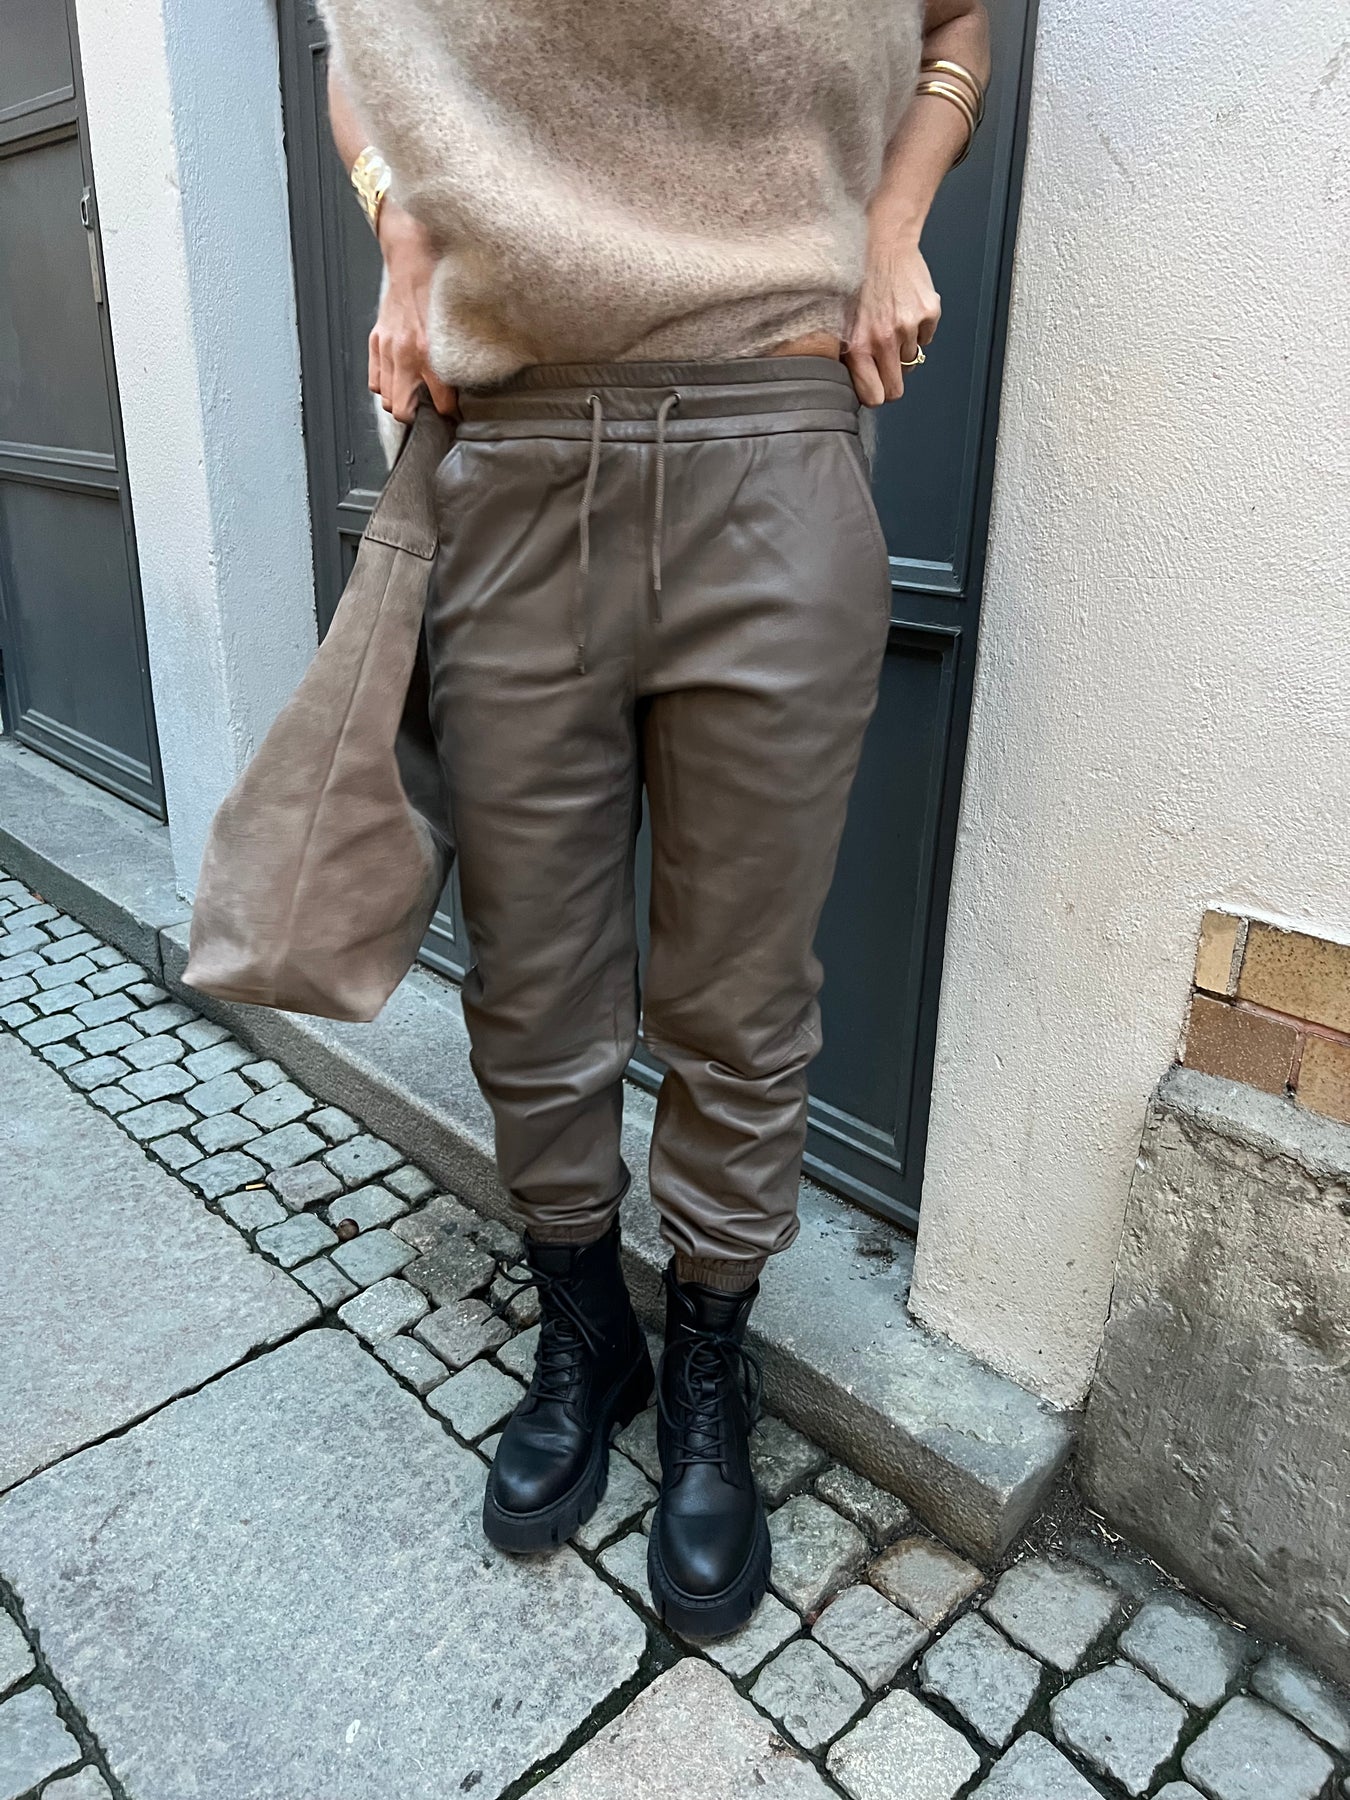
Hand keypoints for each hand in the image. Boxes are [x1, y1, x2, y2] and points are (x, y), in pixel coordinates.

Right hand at [368, 204, 457, 423]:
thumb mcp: (459, 324)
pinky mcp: (375, 341)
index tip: (457, 416)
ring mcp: (386, 348)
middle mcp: (405, 353)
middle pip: (402, 410)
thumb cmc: (438, 284)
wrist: (411, 257)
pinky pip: (374, 379)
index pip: (441, 404)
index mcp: (429, 351)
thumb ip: (461, 355)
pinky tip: (400, 379)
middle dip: (418, 416)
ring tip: (416, 396)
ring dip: (401, 400)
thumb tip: (468, 382)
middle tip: (432, 412)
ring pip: (386, 398)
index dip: (451, 414)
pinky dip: (386, 384)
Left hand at [844, 230, 940, 406]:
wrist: (881, 239)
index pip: (874, 397)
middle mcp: (885, 340)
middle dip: (890, 382)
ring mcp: (910, 326)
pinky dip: (917, 331)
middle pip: (896, 389)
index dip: (874, 394)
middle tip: (884, 366)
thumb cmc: (854, 277)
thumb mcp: (837, 320)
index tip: (872, 388)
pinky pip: (926, 338)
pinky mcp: (929, 312)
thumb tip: (853, 382)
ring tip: (889, 326)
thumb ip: (845, 354)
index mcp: (859, 346)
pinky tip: (903, 311)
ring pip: (911, 362)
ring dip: (902, 351)